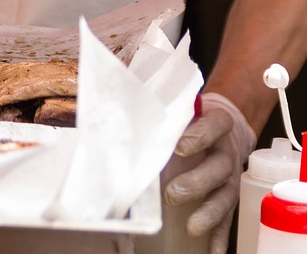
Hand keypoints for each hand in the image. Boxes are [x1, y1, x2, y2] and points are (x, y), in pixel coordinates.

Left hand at [163, 92, 255, 253]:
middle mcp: (226, 153)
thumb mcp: (182, 113)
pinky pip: (227, 220)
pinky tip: (213, 251)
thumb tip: (122, 123)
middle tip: (172, 193)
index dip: (200, 135)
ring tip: (191, 227)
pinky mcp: (229, 198)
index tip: (180, 147)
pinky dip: (220, 238)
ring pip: (224, 196)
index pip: (216, 125)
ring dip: (208, 213)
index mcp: (217, 124)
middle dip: (196, 182)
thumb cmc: (193, 122)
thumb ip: (162, 119)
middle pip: (219, 167)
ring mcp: (230, 178)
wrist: (226, 131)